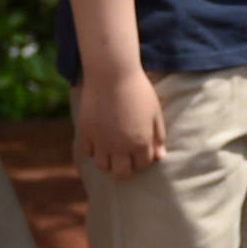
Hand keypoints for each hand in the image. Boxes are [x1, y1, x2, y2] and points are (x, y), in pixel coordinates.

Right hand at [75, 60, 165, 179]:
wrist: (111, 73)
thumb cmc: (138, 90)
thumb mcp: (155, 112)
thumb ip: (158, 136)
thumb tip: (160, 156)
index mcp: (141, 143)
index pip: (143, 165)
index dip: (143, 159)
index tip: (141, 149)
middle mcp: (120, 147)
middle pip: (122, 174)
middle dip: (126, 169)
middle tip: (126, 159)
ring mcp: (101, 141)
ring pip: (103, 166)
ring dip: (108, 161)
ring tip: (111, 150)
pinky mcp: (86, 132)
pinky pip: (87, 152)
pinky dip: (92, 150)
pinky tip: (98, 139)